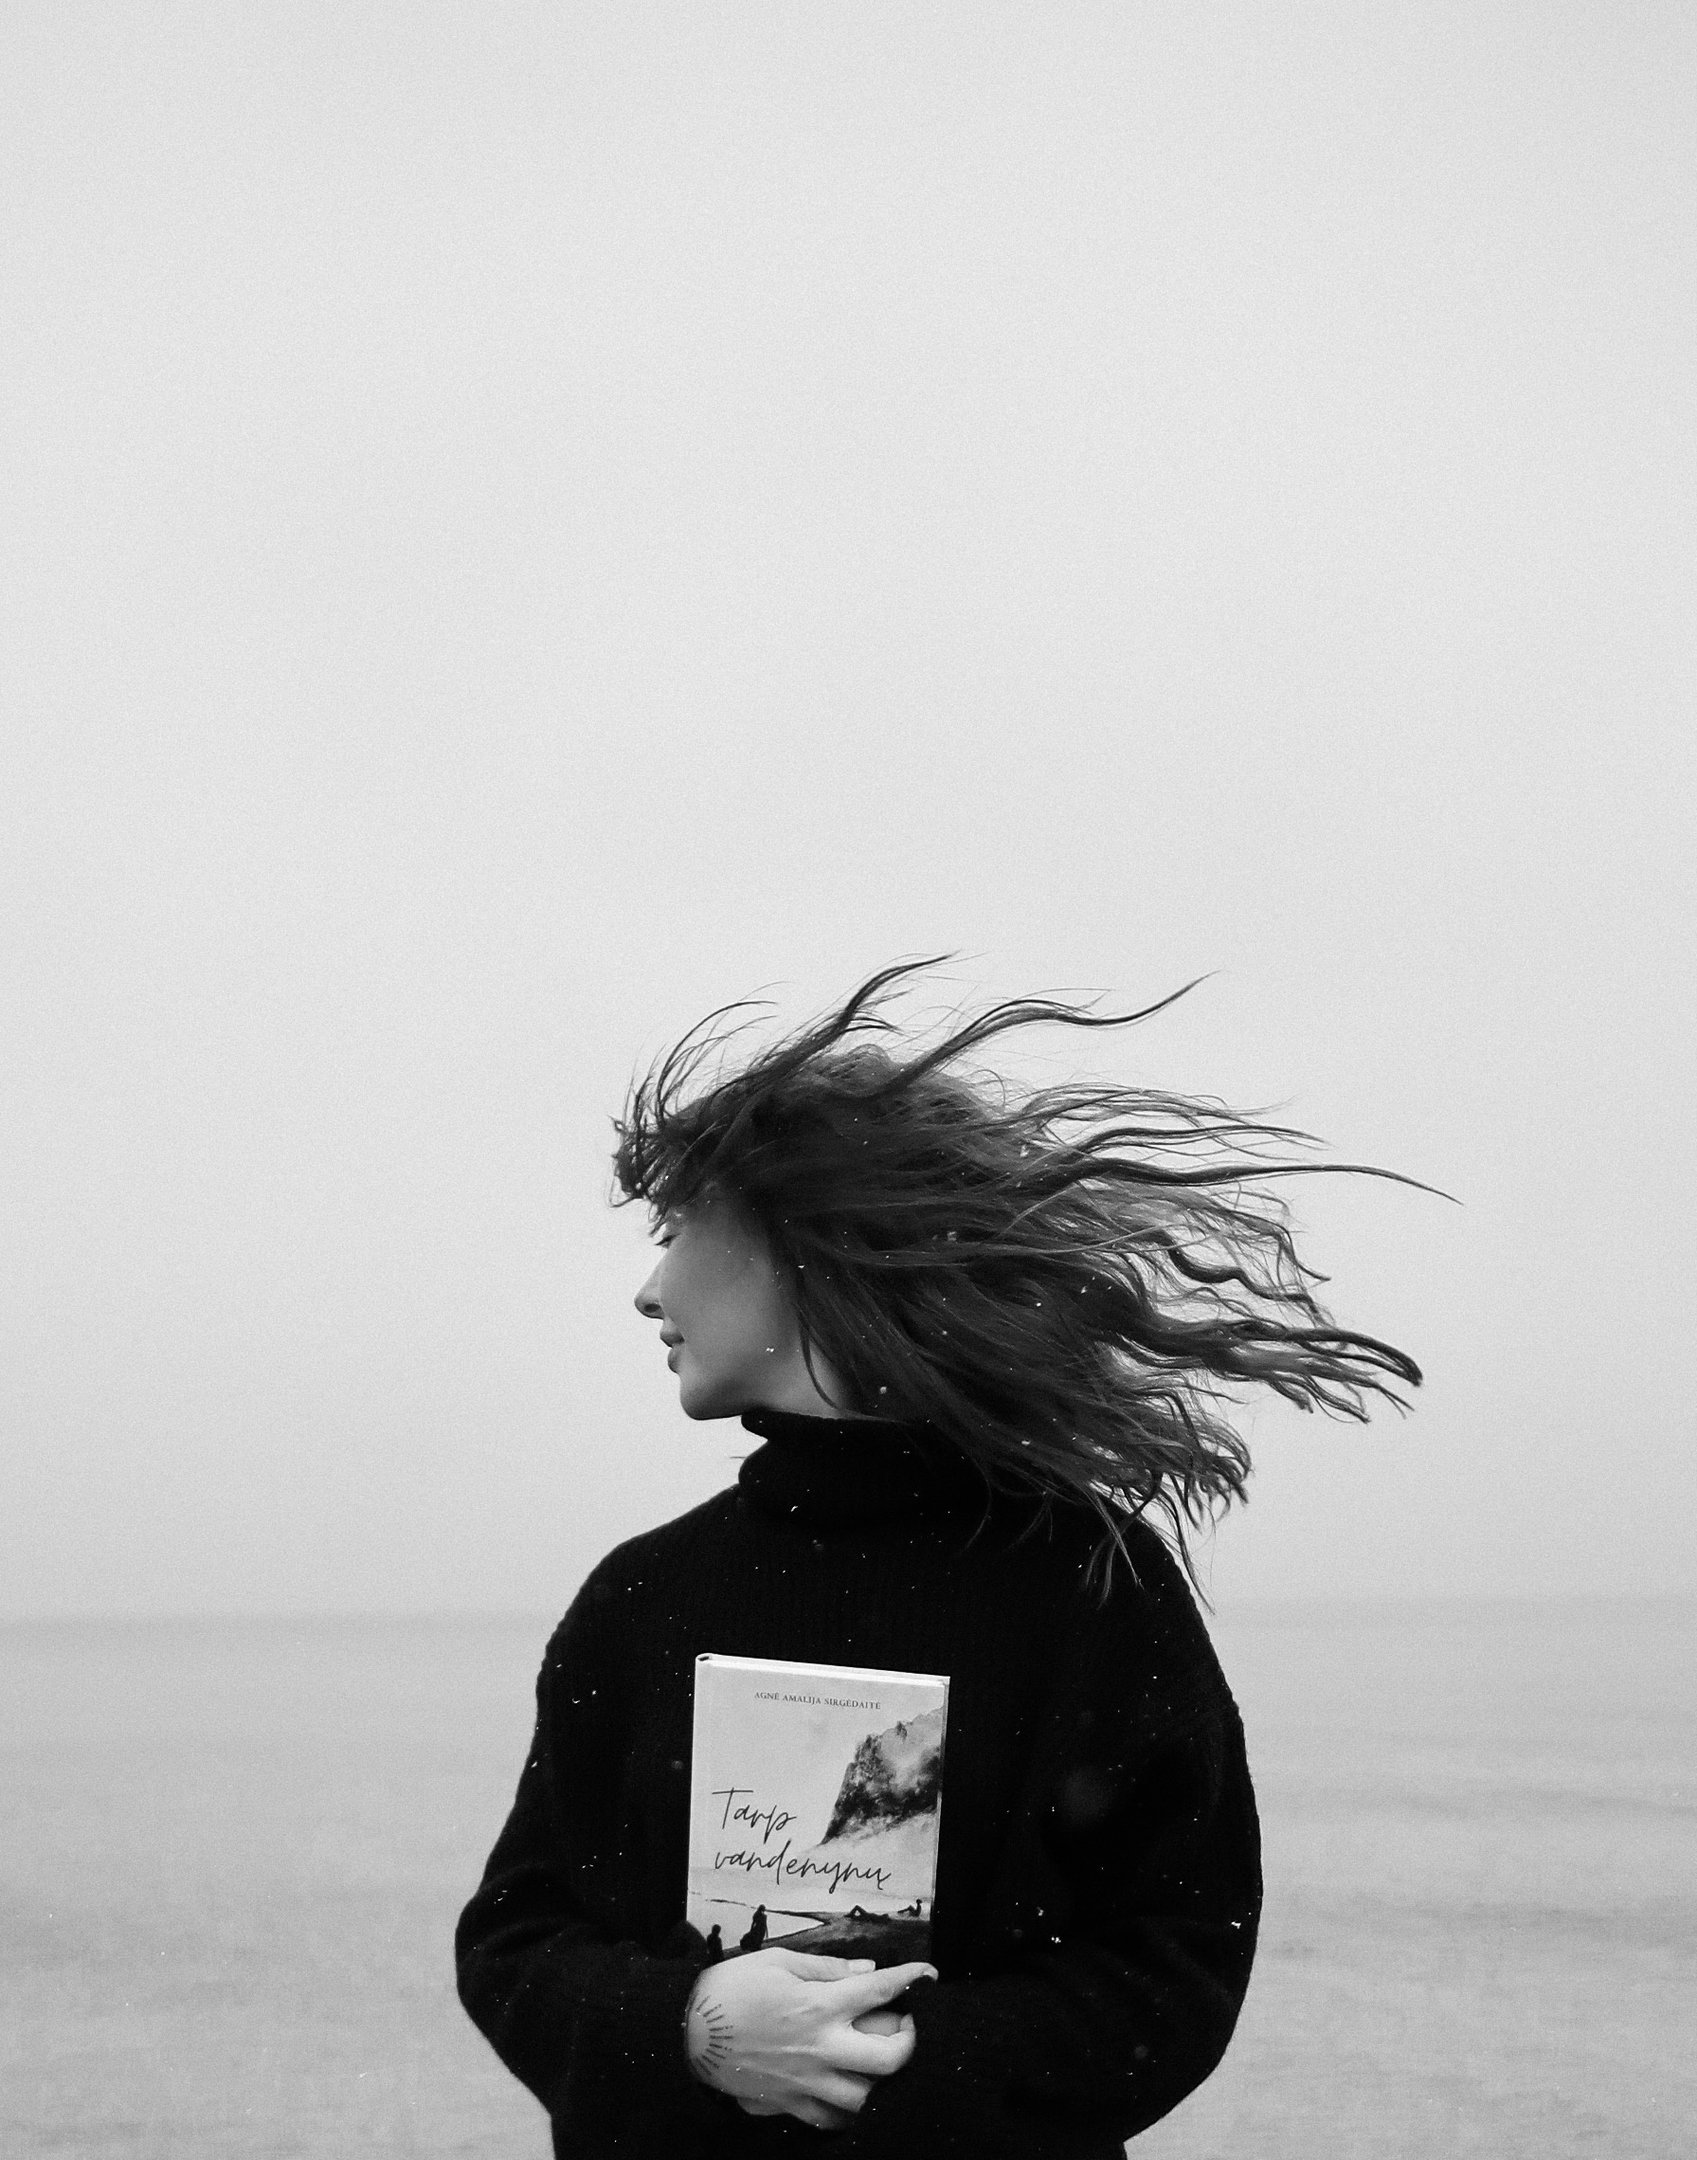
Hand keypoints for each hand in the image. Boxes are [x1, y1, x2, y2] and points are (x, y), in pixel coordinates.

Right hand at [684, 1946, 934, 2130]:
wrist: (687, 2033)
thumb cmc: (731, 1989)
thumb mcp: (777, 1961)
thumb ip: (826, 1967)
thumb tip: (865, 1970)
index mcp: (819, 2005)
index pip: (880, 1990)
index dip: (910, 1979)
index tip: (927, 1974)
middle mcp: (821, 2047)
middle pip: (889, 2059)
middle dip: (909, 2043)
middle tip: (903, 2026)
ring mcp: (808, 2082)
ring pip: (865, 2098)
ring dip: (881, 2081)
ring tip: (878, 2061)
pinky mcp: (790, 2104)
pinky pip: (831, 2120)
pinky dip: (847, 2110)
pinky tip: (849, 2093)